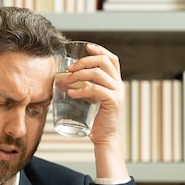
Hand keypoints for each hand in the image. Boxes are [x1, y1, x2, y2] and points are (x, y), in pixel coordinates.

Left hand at [63, 43, 128, 178]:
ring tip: (66, 81)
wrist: (106, 138)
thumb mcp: (93, 98)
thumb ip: (87, 87)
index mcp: (115, 82)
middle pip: (104, 62)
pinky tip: (72, 93)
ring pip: (98, 74)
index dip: (99, 50)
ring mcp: (117, 93)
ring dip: (79, 75)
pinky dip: (81, 90)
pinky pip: (96, 90)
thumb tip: (67, 79)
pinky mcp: (113, 102)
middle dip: (84, 61)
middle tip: (70, 68)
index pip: (112, 59)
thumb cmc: (98, 120)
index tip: (86, 47)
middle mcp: (118, 85)